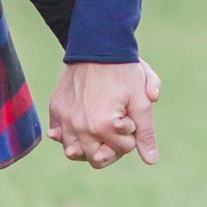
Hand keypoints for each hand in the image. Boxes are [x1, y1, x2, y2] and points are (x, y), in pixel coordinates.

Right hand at [46, 60, 161, 167]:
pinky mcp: (55, 109)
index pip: (124, 149)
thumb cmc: (123, 72)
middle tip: (116, 124)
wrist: (97, 45)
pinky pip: (58, 135)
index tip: (130, 115)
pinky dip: (67, 136)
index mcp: (103, 127)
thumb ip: (146, 134)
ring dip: (88, 146)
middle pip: (97, 158)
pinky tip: (78, 126)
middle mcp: (80, 127)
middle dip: (110, 146)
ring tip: (99, 128)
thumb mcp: (141, 101)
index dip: (131, 134)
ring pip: (74, 152)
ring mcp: (64, 119)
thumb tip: (151, 160)